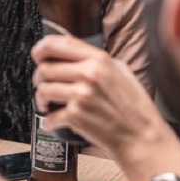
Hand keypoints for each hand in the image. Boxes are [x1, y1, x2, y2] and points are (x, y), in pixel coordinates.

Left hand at [31, 35, 175, 163]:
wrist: (142, 137)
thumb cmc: (134, 107)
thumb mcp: (121, 72)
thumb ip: (97, 59)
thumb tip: (71, 49)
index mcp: (99, 59)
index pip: (57, 43)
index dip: (41, 48)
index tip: (37, 55)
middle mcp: (89, 74)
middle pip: (45, 68)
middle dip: (39, 78)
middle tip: (43, 85)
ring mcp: (82, 94)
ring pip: (43, 89)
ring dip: (41, 99)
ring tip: (47, 104)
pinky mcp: (76, 115)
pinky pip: (49, 115)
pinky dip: (49, 121)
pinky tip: (55, 122)